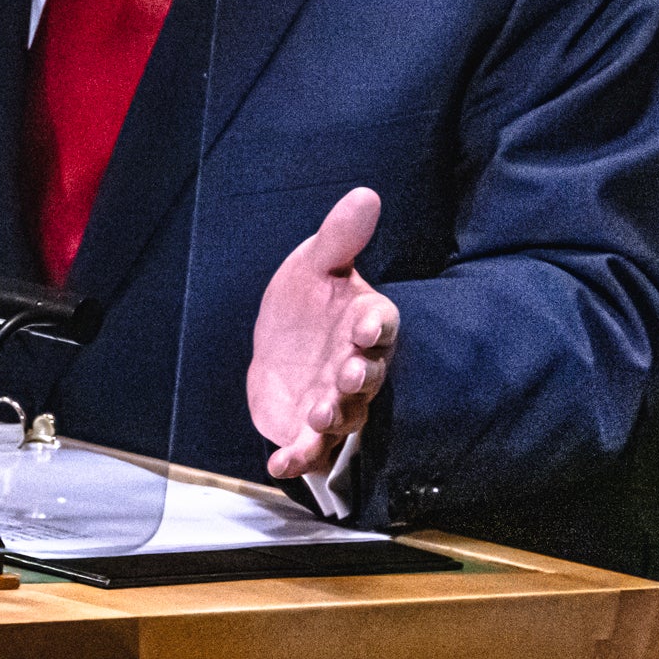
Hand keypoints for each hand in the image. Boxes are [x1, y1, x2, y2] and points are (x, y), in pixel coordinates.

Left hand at [248, 187, 399, 482]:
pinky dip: (297, 458)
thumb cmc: (308, 299)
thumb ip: (339, 238)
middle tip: (348, 374)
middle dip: (359, 377)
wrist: (280, 340)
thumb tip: (365, 194)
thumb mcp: (315, 264)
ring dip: (333, 417)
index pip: (381, 324)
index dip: (375, 326)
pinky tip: (278, 463)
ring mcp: (336, 401)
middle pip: (369, 376)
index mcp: (365, 322)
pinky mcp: (309, 429)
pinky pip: (310, 449)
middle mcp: (357, 366)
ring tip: (318, 414)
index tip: (365, 325)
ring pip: (345, 416)